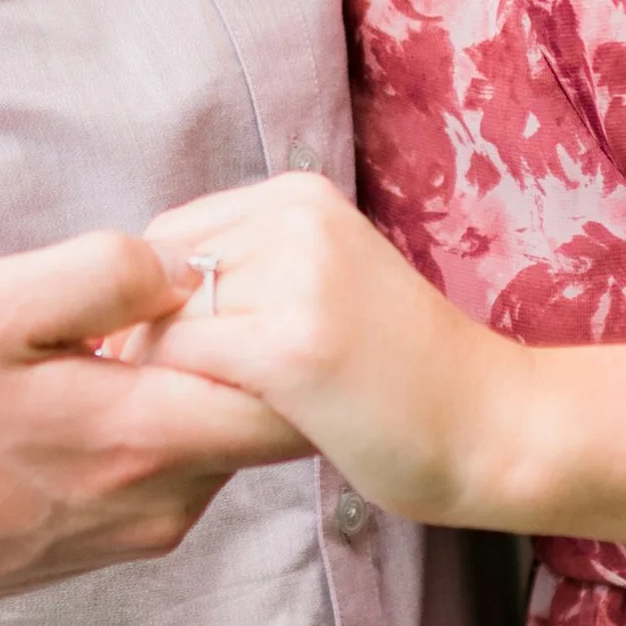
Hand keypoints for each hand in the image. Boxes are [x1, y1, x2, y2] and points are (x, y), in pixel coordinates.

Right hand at [0, 230, 312, 607]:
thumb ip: (105, 272)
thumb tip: (189, 267)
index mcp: (146, 437)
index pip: (292, 402)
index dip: (286, 332)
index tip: (241, 286)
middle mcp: (163, 502)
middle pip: (268, 425)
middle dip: (249, 357)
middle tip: (180, 302)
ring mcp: (141, 531)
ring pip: (221, 447)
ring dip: (196, 391)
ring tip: (120, 345)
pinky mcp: (114, 543)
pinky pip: (177, 473)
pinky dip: (160, 425)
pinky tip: (93, 392)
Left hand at [139, 173, 541, 525]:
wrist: (496, 425)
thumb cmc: (400, 373)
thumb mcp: (323, 284)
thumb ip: (246, 272)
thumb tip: (129, 307)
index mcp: (299, 196)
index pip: (168, 237)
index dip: (155, 306)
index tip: (180, 362)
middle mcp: (294, 218)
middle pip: (156, 278)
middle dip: (156, 343)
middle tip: (200, 401)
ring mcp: (294, 278)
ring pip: (163, 322)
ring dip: (171, 379)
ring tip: (226, 415)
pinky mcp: (289, 346)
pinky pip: (182, 363)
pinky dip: (184, 401)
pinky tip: (229, 429)